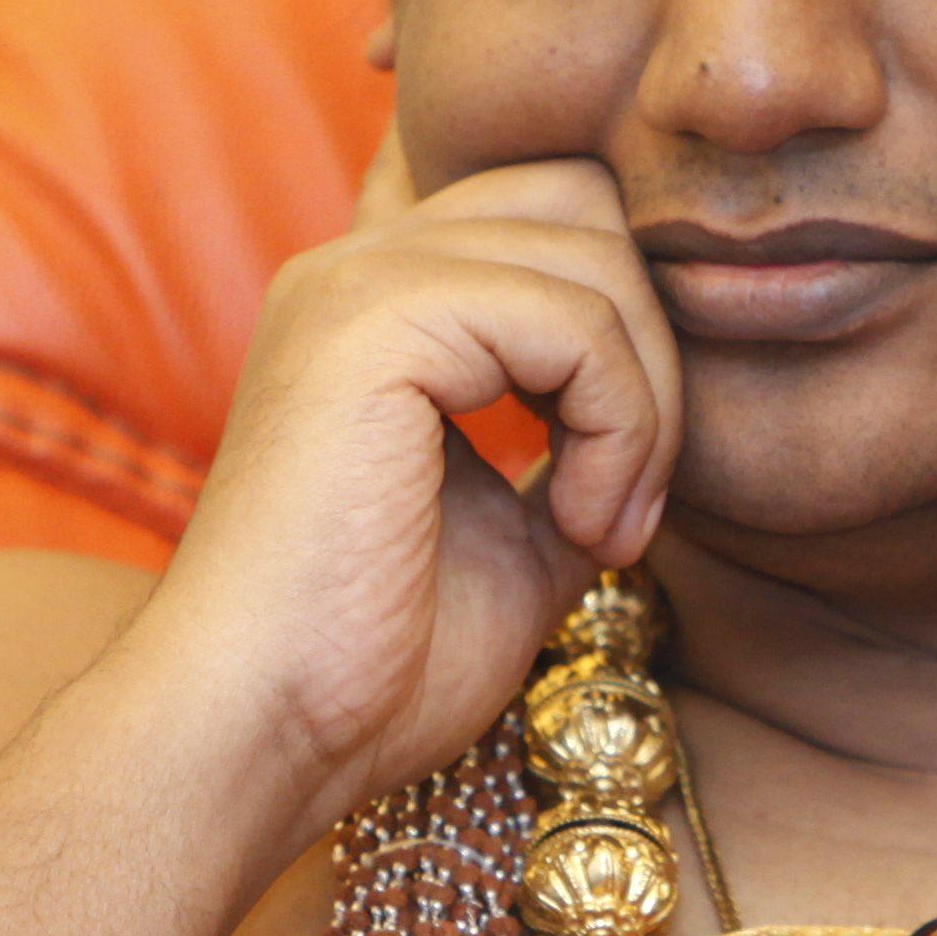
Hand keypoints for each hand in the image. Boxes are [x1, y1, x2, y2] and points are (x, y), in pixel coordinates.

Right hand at [115, 141, 682, 830]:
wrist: (263, 733)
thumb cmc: (372, 667)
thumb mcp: (519, 539)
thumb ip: (582, 451)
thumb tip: (673, 421)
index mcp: (380, 306)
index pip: (556, 216)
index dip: (627, 334)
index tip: (620, 491)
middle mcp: (358, 265)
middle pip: (586, 201)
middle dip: (651, 345)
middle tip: (631, 498)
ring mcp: (358, 281)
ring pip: (595, 253)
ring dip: (643, 404)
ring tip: (600, 527)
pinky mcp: (375, 322)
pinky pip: (574, 320)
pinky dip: (617, 428)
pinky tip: (577, 527)